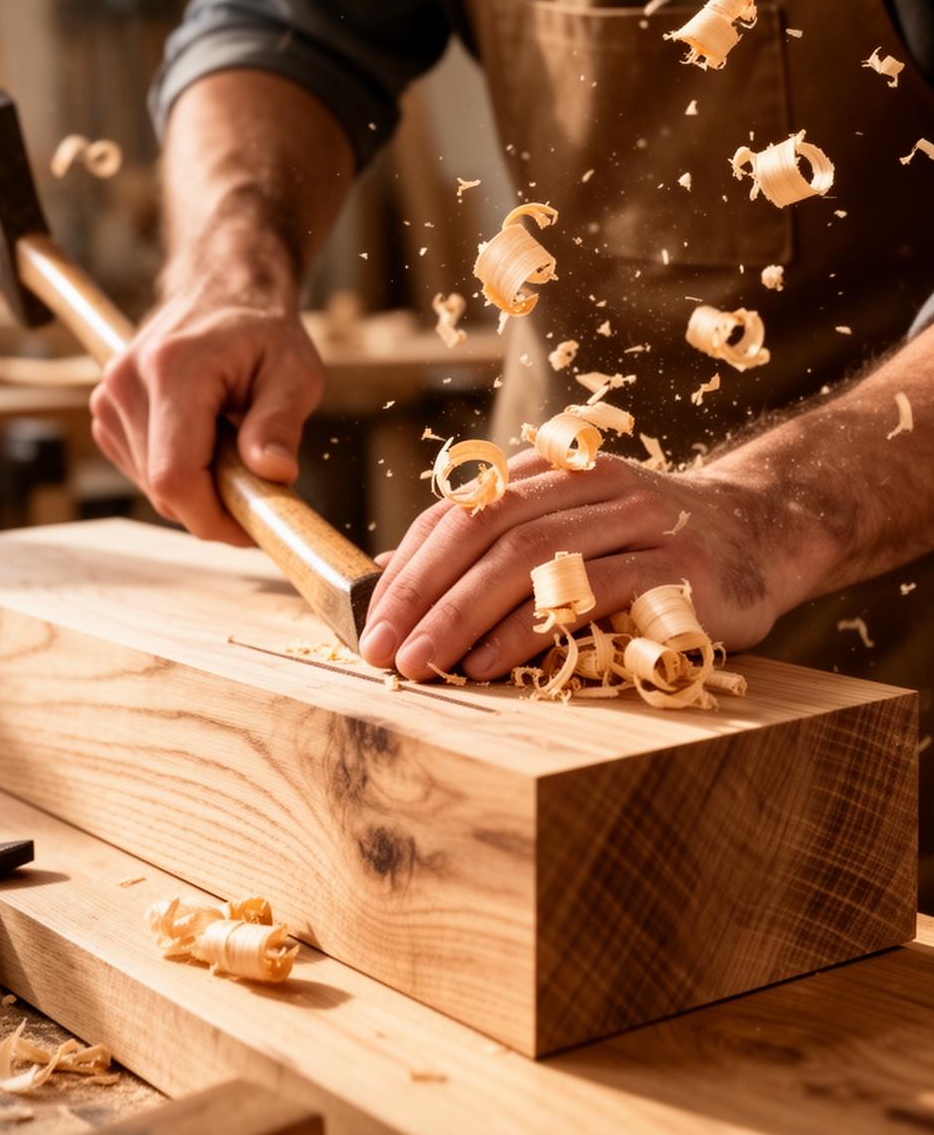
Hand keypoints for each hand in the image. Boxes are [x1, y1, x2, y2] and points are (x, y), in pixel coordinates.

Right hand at [89, 277, 323, 542]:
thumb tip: (273, 474)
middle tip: (260, 481)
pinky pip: (143, 472)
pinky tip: (206, 439)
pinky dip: (180, 473)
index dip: (213, 519)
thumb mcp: (294, 372)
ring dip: (199, 487)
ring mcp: (108, 398)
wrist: (221, 291)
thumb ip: (280, 422)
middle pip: (165, 489)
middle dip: (217, 503)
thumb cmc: (263, 332)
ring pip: (153, 487)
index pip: (175, 477)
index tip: (253, 528)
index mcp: (174, 370)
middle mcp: (127, 384)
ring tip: (233, 443)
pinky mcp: (106, 413)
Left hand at [359, 448, 799, 681]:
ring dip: (463, 614)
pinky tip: (491, 663)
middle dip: (423, 594)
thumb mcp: (569, 530)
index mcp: (554, 471)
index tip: (370, 622)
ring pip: (529, 558)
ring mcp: (639, 520)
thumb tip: (394, 577)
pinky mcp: (677, 566)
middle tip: (383, 650)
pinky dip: (529, 629)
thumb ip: (494, 547)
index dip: (409, 565)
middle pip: (486, 530)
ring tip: (423, 663)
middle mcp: (591, 485)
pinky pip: (586, 593)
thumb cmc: (649, 547)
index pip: (463, 511)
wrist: (765, 535)